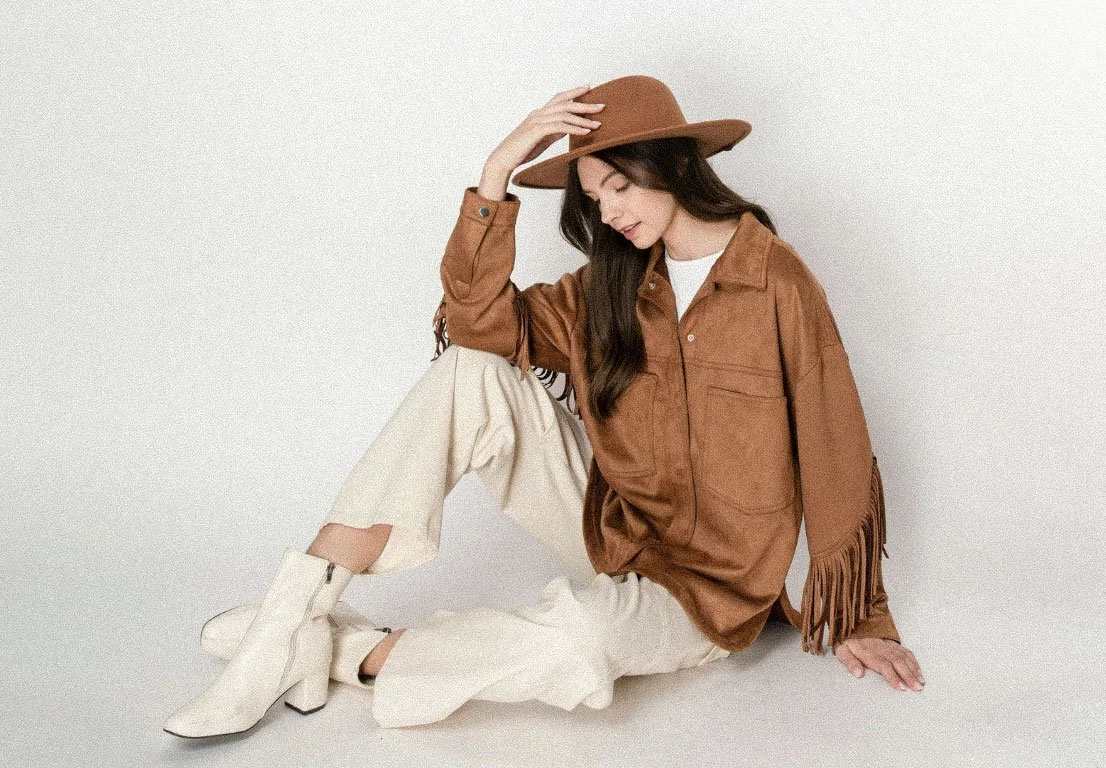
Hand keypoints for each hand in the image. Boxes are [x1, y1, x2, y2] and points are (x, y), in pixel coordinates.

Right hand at [486, 85, 605, 174]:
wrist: (503, 159)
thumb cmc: (521, 151)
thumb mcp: (542, 139)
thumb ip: (554, 131)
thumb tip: (568, 128)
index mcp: (540, 114)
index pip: (559, 98)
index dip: (574, 92)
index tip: (589, 88)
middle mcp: (539, 114)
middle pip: (565, 104)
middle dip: (585, 104)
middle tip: (602, 106)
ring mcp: (537, 121)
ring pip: (564, 114)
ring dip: (583, 118)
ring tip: (598, 123)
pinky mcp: (536, 131)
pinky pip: (559, 127)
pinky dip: (574, 128)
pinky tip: (585, 132)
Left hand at [834, 637, 924, 690]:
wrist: (852, 624)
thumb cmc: (848, 643)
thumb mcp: (842, 651)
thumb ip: (850, 662)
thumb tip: (858, 673)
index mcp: (868, 652)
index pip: (883, 665)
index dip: (893, 677)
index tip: (901, 687)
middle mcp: (881, 648)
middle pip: (898, 662)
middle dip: (909, 676)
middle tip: (917, 688)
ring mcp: (888, 645)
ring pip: (904, 657)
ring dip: (914, 670)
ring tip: (921, 682)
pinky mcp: (893, 644)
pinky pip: (906, 652)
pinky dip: (914, 662)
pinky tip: (919, 671)